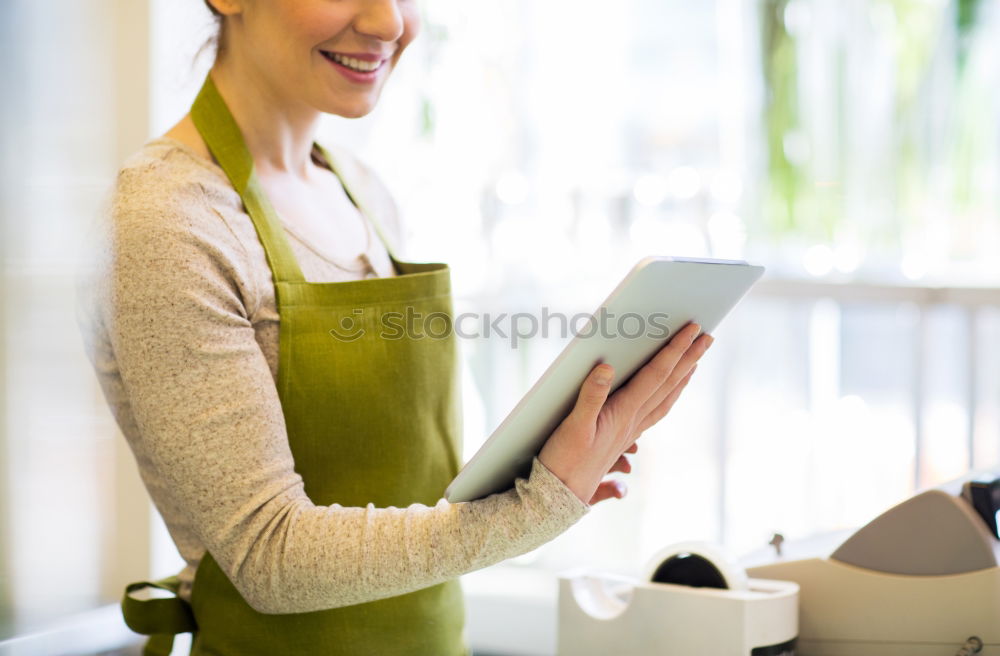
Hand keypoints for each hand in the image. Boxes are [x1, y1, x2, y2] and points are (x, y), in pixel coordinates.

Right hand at [538, 322, 712, 503]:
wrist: (561, 494)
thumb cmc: (564, 460)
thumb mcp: (573, 426)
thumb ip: (590, 397)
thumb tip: (606, 368)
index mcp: (624, 413)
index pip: (656, 375)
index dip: (675, 350)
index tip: (691, 331)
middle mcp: (634, 421)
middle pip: (669, 384)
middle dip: (689, 358)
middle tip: (707, 336)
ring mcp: (631, 430)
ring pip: (666, 398)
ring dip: (682, 376)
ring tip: (695, 360)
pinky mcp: (623, 438)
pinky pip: (655, 412)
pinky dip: (668, 396)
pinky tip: (669, 393)